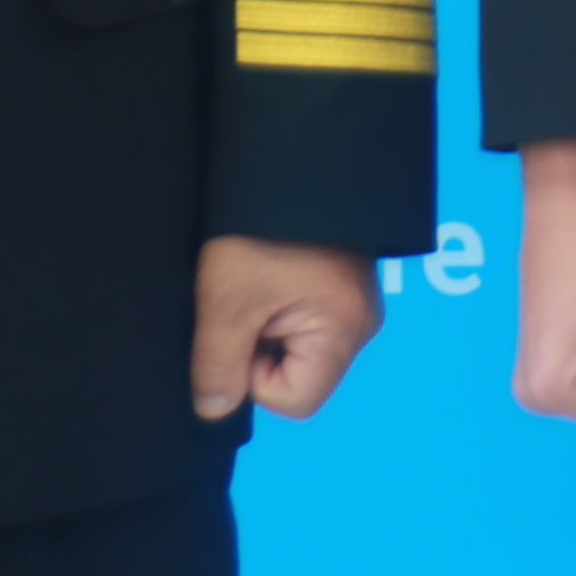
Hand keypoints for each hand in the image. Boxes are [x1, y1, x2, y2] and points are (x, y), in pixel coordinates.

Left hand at [190, 238, 381, 422]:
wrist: (290, 164)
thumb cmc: (260, 230)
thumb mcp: (226, 301)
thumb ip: (217, 365)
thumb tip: (214, 412)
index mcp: (344, 331)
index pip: (295, 401)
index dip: (255, 378)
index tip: (242, 330)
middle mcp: (362, 325)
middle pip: (302, 378)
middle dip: (262, 355)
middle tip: (247, 306)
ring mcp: (356, 307)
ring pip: (301, 353)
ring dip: (270, 334)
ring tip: (257, 290)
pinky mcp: (345, 291)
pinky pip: (309, 328)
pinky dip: (280, 316)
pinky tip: (269, 283)